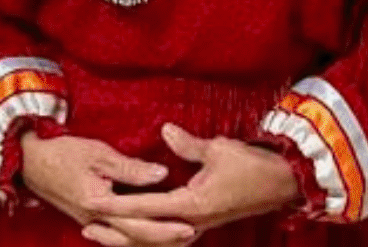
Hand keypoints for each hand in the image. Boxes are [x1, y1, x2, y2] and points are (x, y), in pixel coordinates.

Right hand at [18, 132, 191, 245]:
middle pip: (135, 236)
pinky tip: (147, 233)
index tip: (189, 223)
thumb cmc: (62, 152)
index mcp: (99, 203)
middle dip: (164, 237)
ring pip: (125, 238)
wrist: (29, 161)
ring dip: (150, 239)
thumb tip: (162, 174)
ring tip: (175, 236)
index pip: (139, 221)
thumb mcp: (98, 153)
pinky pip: (115, 233)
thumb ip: (130, 167)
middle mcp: (95, 219)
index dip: (165, 224)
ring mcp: (90, 221)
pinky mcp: (88, 217)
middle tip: (191, 233)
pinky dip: (133, 235)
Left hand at [87, 123, 301, 243]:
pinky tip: (134, 232)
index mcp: (192, 205)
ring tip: (100, 233)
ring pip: (155, 240)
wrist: (280, 185)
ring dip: (128, 238)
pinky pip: (166, 237)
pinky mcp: (201, 224)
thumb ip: (188, 145)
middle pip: (145, 233)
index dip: (120, 206)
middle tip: (86, 226)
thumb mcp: (219, 149)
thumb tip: (166, 131)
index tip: (96, 204)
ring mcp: (197, 227)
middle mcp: (191, 223)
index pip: (146, 208)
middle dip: (115, 231)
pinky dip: (147, 237)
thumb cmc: (251, 165)